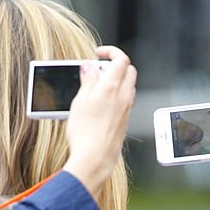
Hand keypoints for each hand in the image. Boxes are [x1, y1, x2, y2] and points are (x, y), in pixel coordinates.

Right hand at [64, 45, 137, 198]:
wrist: (95, 157)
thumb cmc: (85, 132)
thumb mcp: (80, 100)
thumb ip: (87, 80)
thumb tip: (89, 67)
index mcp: (112, 87)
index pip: (121, 59)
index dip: (111, 52)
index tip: (98, 54)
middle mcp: (124, 97)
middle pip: (128, 71)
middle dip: (115, 65)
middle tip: (97, 69)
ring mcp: (127, 109)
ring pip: (128, 85)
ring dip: (116, 80)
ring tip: (96, 86)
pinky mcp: (125, 120)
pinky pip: (125, 100)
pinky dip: (116, 94)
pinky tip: (101, 102)